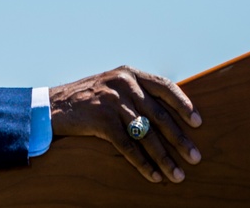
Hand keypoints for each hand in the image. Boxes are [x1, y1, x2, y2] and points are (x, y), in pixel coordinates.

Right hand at [49, 66, 201, 183]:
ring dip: (164, 157)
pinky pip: (128, 146)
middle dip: (180, 139)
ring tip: (178, 175)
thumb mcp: (112, 86)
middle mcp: (123, 84)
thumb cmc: (86, 98)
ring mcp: (112, 101)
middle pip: (159, 115)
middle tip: (195, 157)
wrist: (51, 106)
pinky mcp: (101, 120)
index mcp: (129, 73)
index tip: (198, 123)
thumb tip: (168, 115)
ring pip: (146, 134)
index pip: (164, 86)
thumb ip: (136, 92)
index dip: (183, 105)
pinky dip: (142, 163)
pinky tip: (153, 175)